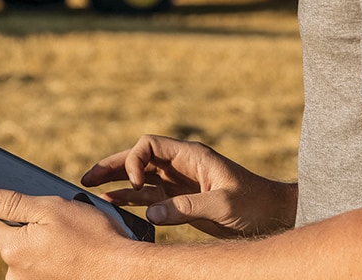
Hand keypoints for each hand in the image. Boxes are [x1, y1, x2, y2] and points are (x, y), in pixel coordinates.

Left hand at [0, 184, 137, 278]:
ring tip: (73, 240)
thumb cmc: (91, 237)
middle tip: (62, 223)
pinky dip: (57, 259)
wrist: (123, 269)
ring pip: (32, 255)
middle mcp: (17, 274)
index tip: (35, 205)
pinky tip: (75, 254)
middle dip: (33, 228)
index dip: (13, 205)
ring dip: (46, 245)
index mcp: (12, 249)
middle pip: (15, 240)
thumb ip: (10, 202)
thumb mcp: (50, 208)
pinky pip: (45, 269)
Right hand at [81, 134, 295, 238]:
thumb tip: (149, 213)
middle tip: (87, 177)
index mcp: (191, 156)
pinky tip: (113, 204)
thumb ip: (184, 208)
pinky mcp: (181, 201)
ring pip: (140, 178)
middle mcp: (181, 166)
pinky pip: (150, 197)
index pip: (149, 146)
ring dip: (117, 183)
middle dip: (113, 166)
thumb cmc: (254, 204)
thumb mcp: (222, 205)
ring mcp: (180, 183)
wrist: (273, 216)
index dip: (134, 160)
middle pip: (139, 158)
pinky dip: (131, 200)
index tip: (135, 184)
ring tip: (91, 190)